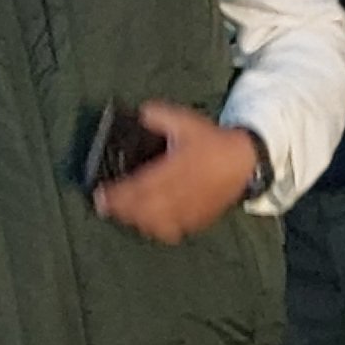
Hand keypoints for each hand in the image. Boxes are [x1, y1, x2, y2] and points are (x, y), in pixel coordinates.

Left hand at [93, 104, 262, 243]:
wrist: (244, 161)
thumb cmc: (213, 141)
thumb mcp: (186, 121)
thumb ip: (160, 116)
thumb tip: (140, 114)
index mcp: (175, 169)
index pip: (139, 186)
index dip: (117, 194)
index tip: (100, 194)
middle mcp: (180, 193)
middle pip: (143, 209)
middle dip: (121, 210)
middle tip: (104, 207)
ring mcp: (189, 210)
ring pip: (157, 223)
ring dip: (136, 221)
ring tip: (124, 215)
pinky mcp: (198, 219)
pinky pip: (174, 231)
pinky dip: (157, 230)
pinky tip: (149, 225)